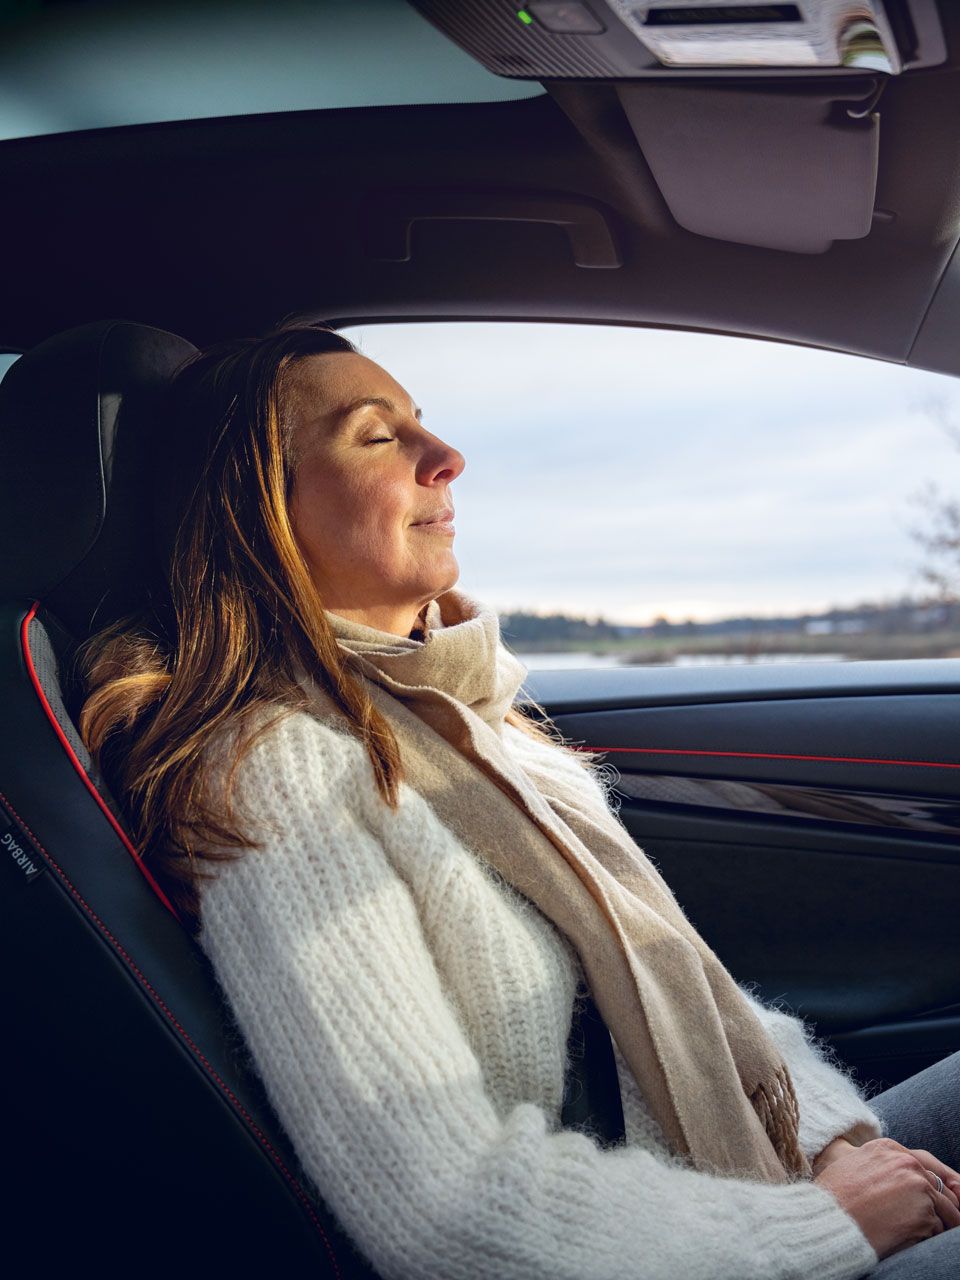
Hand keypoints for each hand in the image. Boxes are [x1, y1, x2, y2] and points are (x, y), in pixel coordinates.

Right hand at [813, 1137, 959, 1260]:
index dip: (928, 1182)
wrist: (829, 1219)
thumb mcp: (852, 1165)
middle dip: (937, 1201)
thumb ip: (878, 1165)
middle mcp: (907, 1164)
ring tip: (926, 1230)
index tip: (934, 1194)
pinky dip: (929, 1235)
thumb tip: (893, 1181)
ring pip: (943, 1207)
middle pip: (936, 1184)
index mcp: (888, 1148)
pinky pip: (938, 1228)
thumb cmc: (834, 1197)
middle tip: (940, 1216)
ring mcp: (918, 1188)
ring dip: (938, 1220)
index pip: (921, 1163)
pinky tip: (912, 1238)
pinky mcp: (925, 1214)